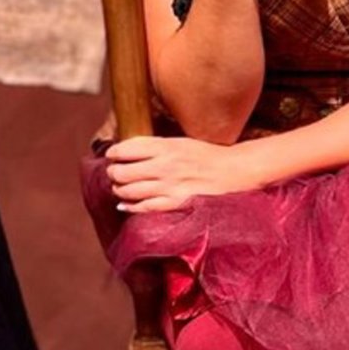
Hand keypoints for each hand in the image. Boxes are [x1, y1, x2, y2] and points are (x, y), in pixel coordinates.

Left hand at [105, 135, 258, 212]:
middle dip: (114, 173)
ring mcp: (170, 185)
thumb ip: (157, 147)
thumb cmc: (209, 155)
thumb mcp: (182, 142)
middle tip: (115, 174)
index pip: (126, 148)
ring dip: (119, 190)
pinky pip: (145, 207)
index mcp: (166, 146)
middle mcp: (164, 165)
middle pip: (122, 171)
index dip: (113, 153)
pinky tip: (125, 205)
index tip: (112, 155)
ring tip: (120, 188)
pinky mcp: (176, 202)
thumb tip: (129, 152)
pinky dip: (130, 207)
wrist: (236, 170)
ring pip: (129, 190)